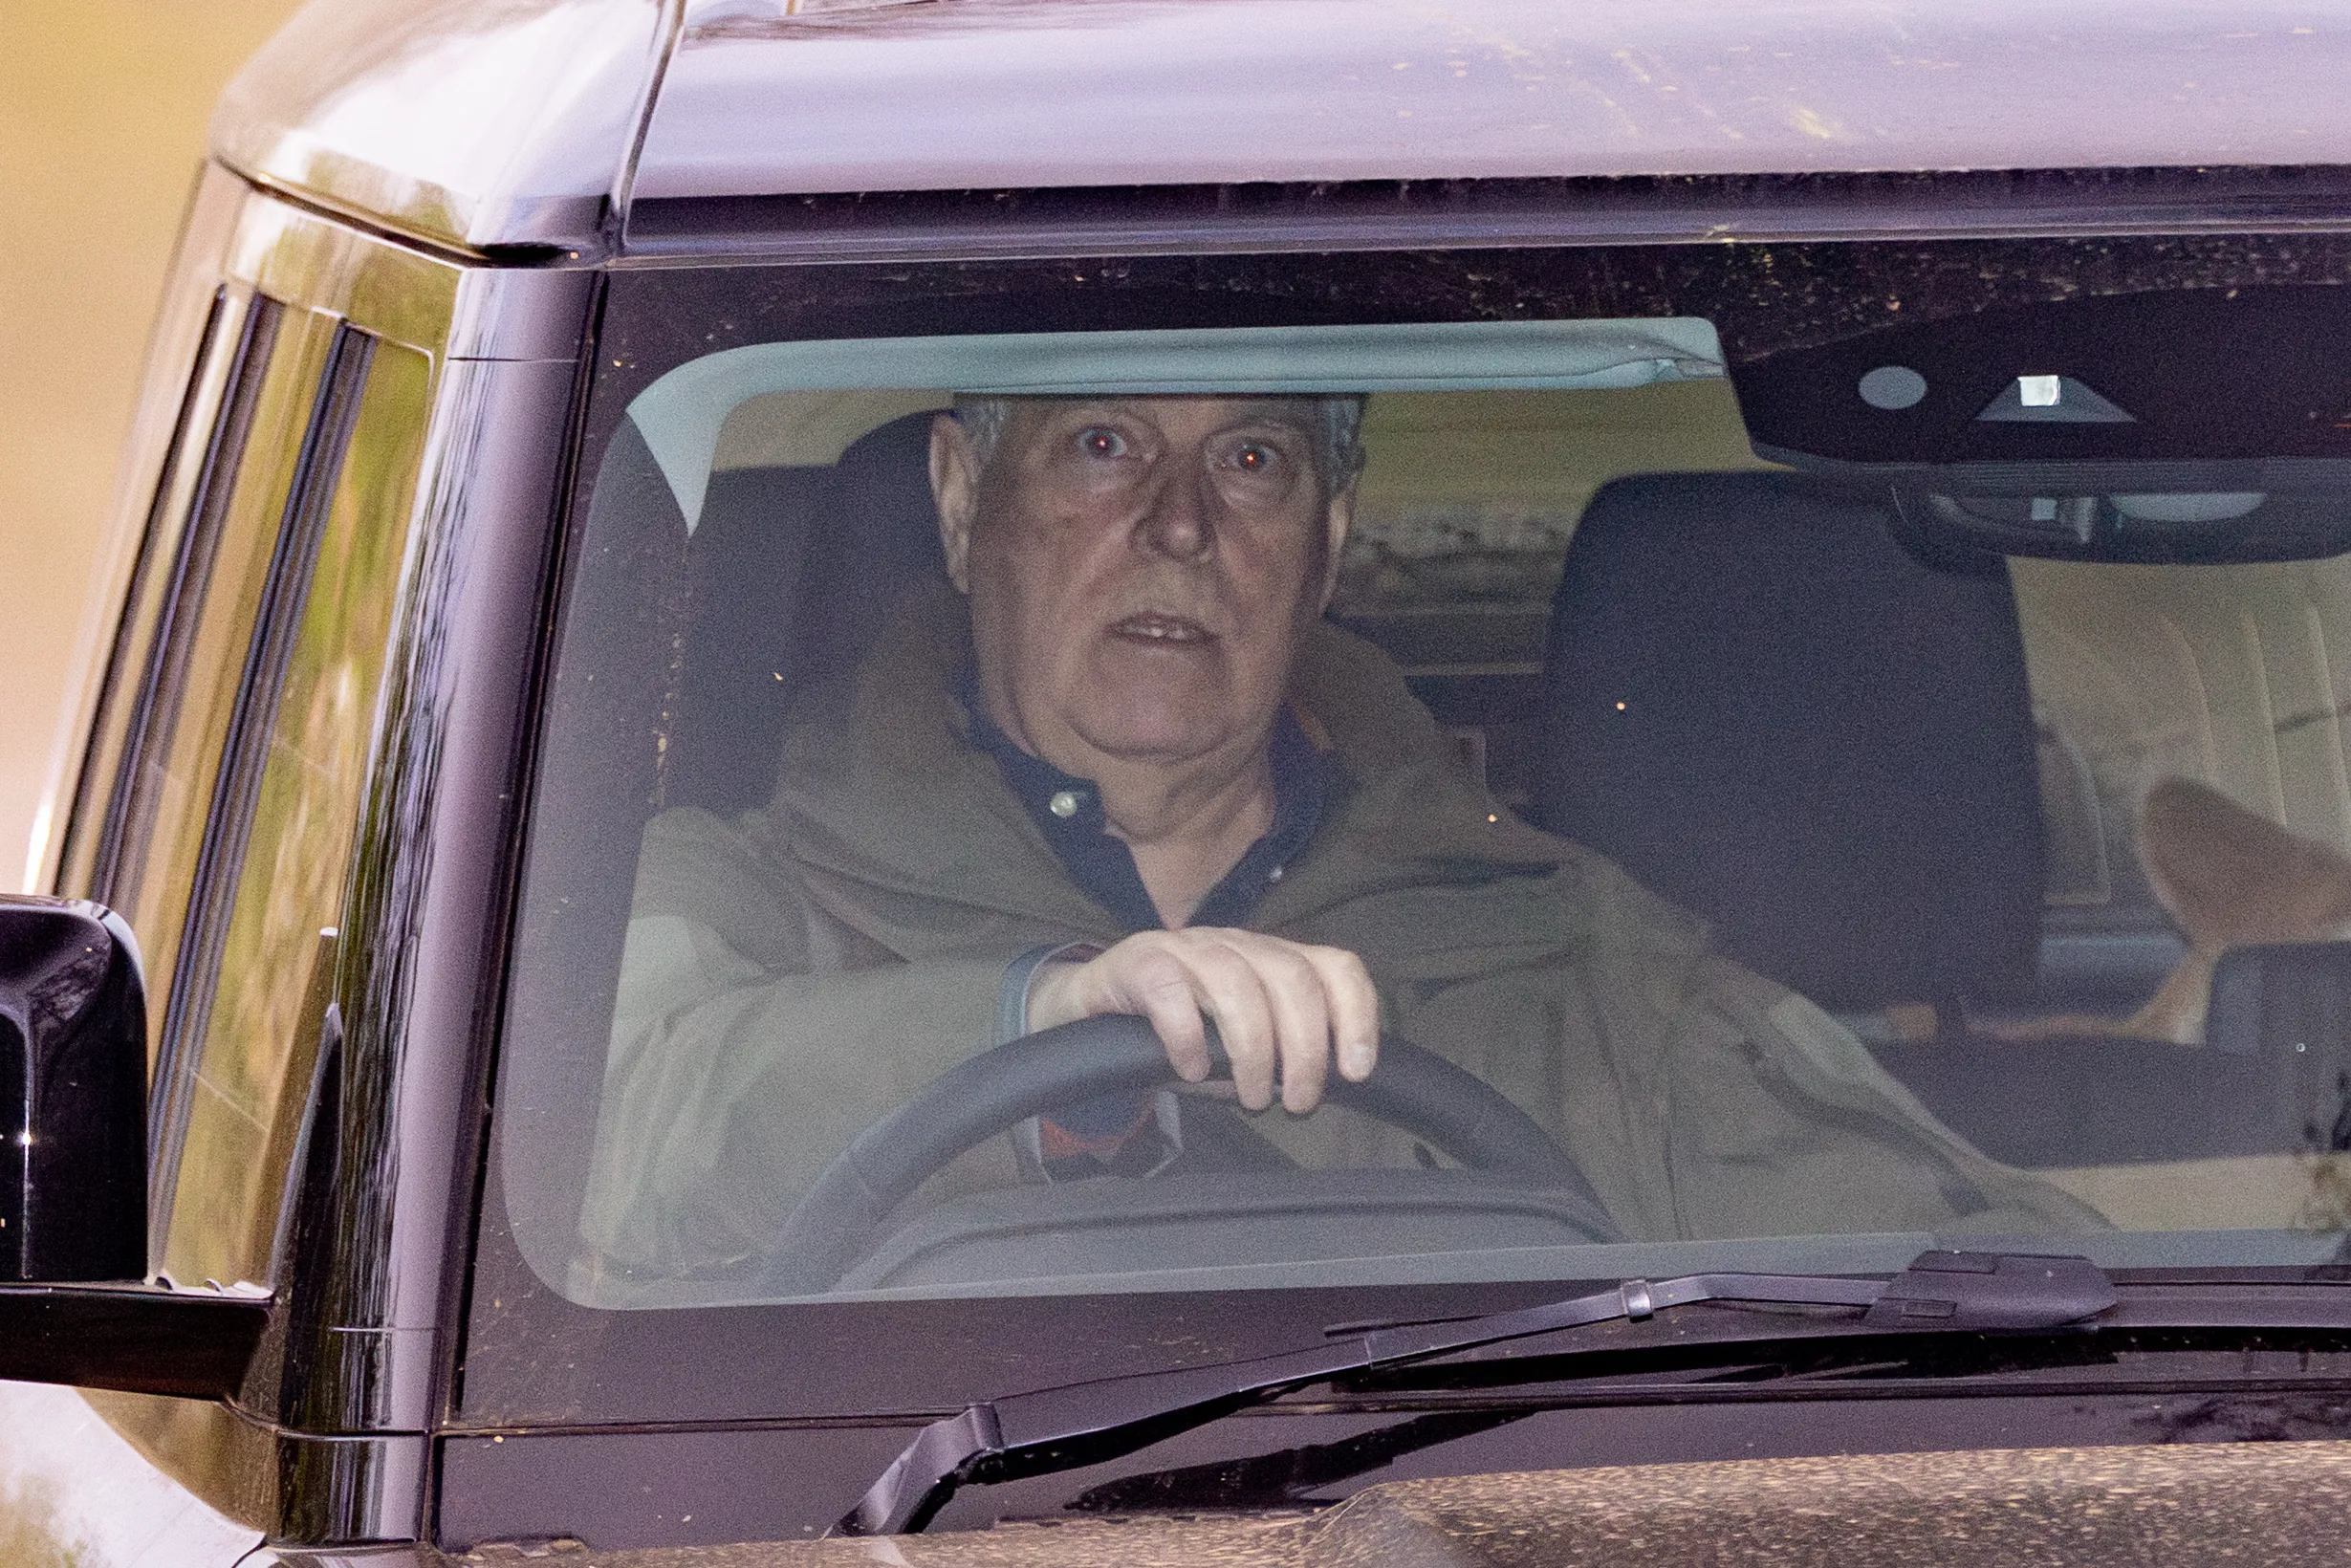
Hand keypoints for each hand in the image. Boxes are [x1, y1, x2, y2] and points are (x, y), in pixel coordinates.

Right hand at [1024, 929, 1378, 1112]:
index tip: (1355, 1072)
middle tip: (1296, 1102)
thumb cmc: (1181, 1031)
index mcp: (1274, 960)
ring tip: (1251, 1096)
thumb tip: (1318, 1089)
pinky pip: (1171, 992)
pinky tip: (1192, 1071)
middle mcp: (1238, 945)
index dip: (1356, 1016)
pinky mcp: (1140, 961)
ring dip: (1253, 1050)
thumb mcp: (1240, 1044)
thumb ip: (1281, 1056)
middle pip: (1292, 979)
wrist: (1096, 1007)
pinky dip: (1189, 1037)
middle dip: (1304, 1049)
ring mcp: (1189, 948)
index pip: (1335, 968)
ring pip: (1237, 984)